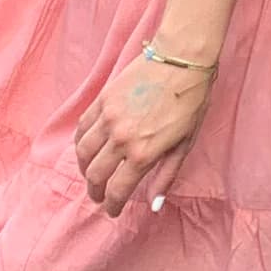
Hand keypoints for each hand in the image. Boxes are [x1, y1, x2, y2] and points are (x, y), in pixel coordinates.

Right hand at [75, 39, 215, 219]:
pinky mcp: (102, 100)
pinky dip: (80, 143)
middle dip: (95, 191)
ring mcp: (108, 118)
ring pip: (83, 153)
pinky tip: (87, 149)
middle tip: (99, 196)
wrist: (181, 60)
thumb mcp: (185, 144)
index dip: (112, 205)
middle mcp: (121, 138)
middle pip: (95, 175)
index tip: (112, 211)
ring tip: (91, 175)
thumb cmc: (190, 102)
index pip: (117, 190)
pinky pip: (82, 128)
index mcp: (143, 153)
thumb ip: (166, 176)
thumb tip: (154, 205)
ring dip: (84, 169)